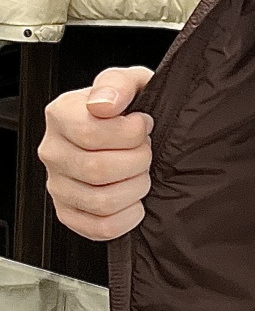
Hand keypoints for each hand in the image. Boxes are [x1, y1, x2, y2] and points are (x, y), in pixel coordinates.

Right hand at [39, 66, 154, 240]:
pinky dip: (128, 216)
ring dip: (136, 187)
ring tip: (138, 172)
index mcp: (61, 114)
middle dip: (138, 161)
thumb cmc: (130, 109)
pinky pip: (101, 227)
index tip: (142, 125)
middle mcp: (53, 151)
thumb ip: (118, 85)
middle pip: (98, 169)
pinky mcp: (70, 214)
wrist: (132, 133)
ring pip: (102, 201)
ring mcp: (58, 185)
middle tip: (144, 151)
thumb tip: (103, 104)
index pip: (91, 133)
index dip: (130, 133)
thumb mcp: (132, 82)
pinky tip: (132, 197)